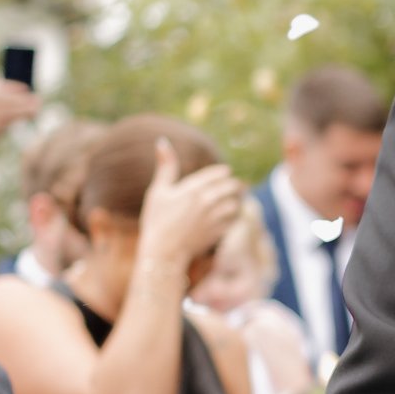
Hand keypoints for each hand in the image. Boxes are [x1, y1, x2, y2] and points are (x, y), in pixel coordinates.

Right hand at [134, 143, 242, 276]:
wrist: (163, 252)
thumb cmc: (157, 220)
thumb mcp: (158, 190)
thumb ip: (166, 166)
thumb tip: (162, 141)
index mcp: (193, 189)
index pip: (218, 174)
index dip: (224, 173)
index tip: (226, 172)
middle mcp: (207, 202)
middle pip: (231, 187)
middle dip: (234, 185)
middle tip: (237, 185)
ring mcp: (214, 218)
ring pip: (236, 204)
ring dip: (237, 200)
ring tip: (237, 198)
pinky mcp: (218, 233)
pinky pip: (234, 221)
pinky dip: (235, 216)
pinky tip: (232, 216)